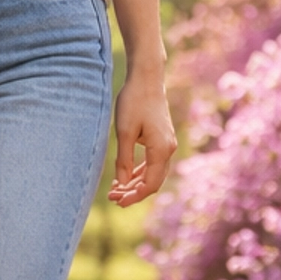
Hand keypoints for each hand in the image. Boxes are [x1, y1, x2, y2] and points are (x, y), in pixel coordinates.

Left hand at [109, 69, 176, 205]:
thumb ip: (124, 160)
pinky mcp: (161, 138)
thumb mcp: (124, 132)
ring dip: (135, 183)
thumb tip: (122, 184)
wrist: (146, 78)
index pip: (150, 184)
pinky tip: (125, 177)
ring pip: (153, 173)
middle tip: (113, 198)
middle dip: (134, 192)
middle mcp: (168, 149)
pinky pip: (152, 162)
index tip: (117, 201)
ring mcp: (166, 144)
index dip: (134, 196)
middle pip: (153, 181)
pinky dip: (139, 171)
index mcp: (161, 149)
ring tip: (115, 190)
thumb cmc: (133, 102)